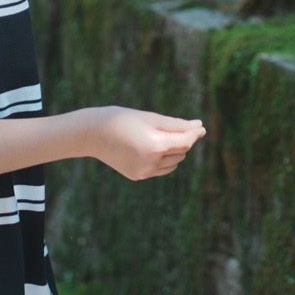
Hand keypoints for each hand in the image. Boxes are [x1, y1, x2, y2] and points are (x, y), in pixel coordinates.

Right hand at [89, 106, 205, 181]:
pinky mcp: (137, 176)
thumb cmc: (123, 119)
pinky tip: (150, 148)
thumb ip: (176, 124)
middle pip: (181, 152)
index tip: (200, 126)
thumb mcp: (151, 118)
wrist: (94, 134)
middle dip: (182, 140)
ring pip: (173, 163)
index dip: (194, 134)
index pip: (185, 142)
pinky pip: (160, 169)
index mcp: (155, 146)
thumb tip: (198, 126)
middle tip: (174, 127)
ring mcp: (144, 172)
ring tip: (159, 136)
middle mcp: (151, 163)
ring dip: (173, 151)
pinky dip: (163, 160)